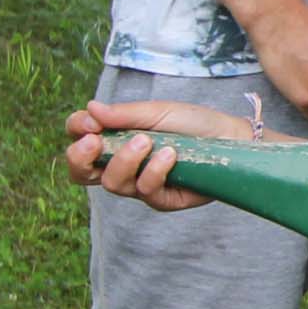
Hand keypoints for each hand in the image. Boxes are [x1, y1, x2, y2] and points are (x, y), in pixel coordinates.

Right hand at [61, 99, 241, 210]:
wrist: (231, 138)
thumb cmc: (192, 122)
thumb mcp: (158, 111)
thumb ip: (124, 115)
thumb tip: (90, 109)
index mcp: (115, 139)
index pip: (79, 140)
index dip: (76, 132)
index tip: (89, 124)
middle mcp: (121, 165)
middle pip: (81, 172)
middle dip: (80, 158)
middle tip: (94, 142)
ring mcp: (139, 184)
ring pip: (112, 183)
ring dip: (124, 161)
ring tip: (146, 141)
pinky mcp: (160, 199)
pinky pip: (145, 191)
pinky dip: (155, 171)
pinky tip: (170, 155)